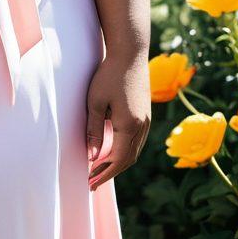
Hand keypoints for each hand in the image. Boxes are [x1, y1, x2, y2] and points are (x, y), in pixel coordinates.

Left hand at [86, 47, 150, 191]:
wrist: (130, 55)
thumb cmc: (108, 75)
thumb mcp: (95, 102)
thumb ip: (94, 131)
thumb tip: (93, 157)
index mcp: (130, 126)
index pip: (118, 160)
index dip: (104, 174)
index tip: (90, 183)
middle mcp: (142, 127)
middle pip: (128, 159)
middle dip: (110, 172)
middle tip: (92, 181)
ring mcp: (146, 121)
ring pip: (133, 151)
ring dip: (117, 163)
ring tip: (99, 169)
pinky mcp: (145, 114)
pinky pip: (136, 141)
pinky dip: (124, 151)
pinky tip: (112, 151)